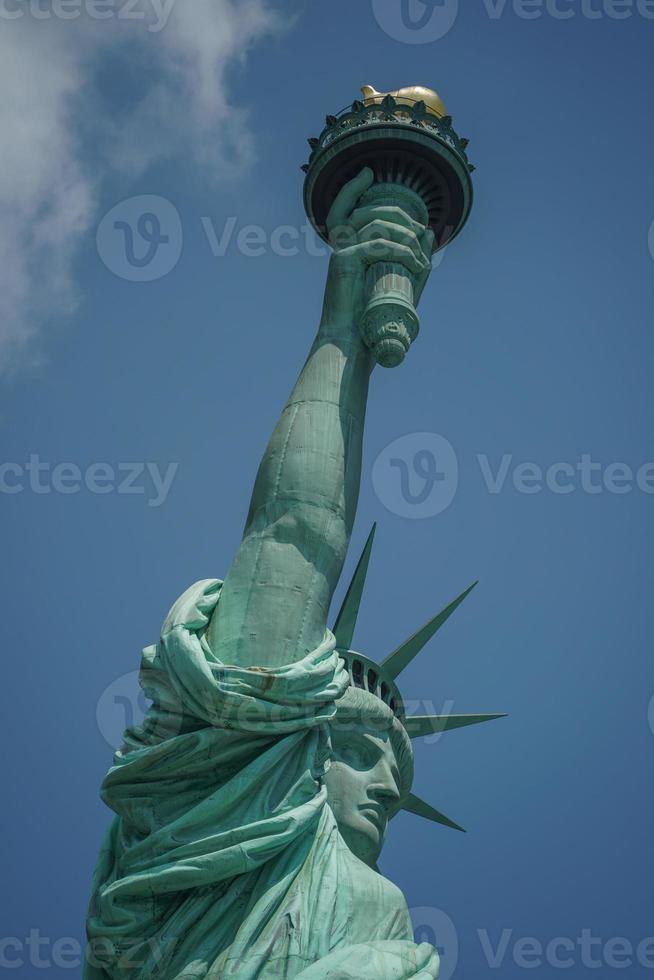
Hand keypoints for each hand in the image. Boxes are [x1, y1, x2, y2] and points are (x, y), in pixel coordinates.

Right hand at [320, 167, 433, 333]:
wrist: (351, 346)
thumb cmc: (371, 322)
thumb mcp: (400, 285)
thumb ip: (414, 258)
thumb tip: (428, 230)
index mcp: (348, 250)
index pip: (345, 209)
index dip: (352, 188)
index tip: (367, 173)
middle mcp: (341, 247)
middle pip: (367, 210)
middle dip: (398, 213)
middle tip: (421, 229)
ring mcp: (341, 253)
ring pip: (376, 224)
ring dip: (406, 236)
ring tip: (422, 258)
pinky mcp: (343, 261)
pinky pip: (377, 245)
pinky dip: (402, 251)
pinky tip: (417, 265)